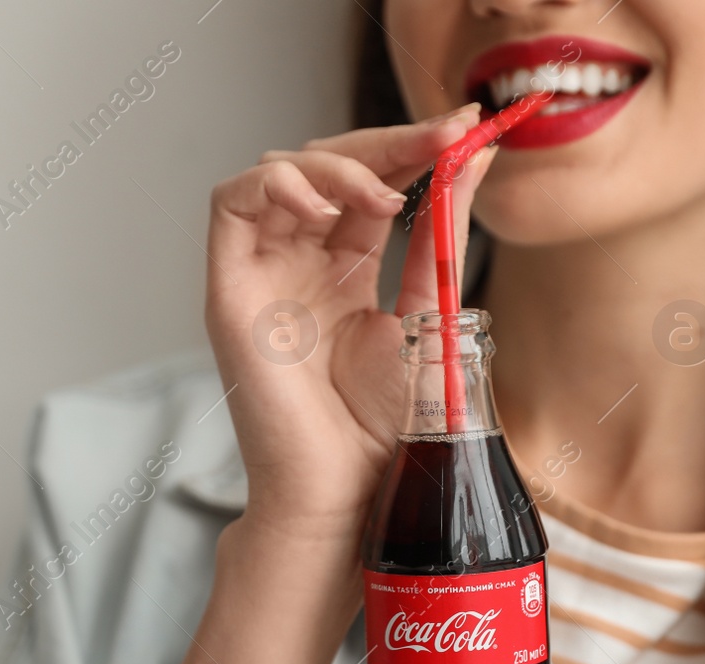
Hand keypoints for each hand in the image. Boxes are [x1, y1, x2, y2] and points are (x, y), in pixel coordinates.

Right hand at [203, 103, 492, 547]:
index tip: (466, 128)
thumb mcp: (428, 312)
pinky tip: (328, 206)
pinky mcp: (229, 292)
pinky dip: (276, 184)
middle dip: (386, 141)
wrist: (344, 493)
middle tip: (443, 137)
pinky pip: (230, 205)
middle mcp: (297, 266)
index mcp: (343, 273)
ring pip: (278, 171)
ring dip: (335, 162)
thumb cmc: (383, 430)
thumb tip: (475, 159)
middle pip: (326, 165)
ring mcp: (261, 276)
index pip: (369, 184)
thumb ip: (441, 235)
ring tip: (384, 195)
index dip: (412, 147)